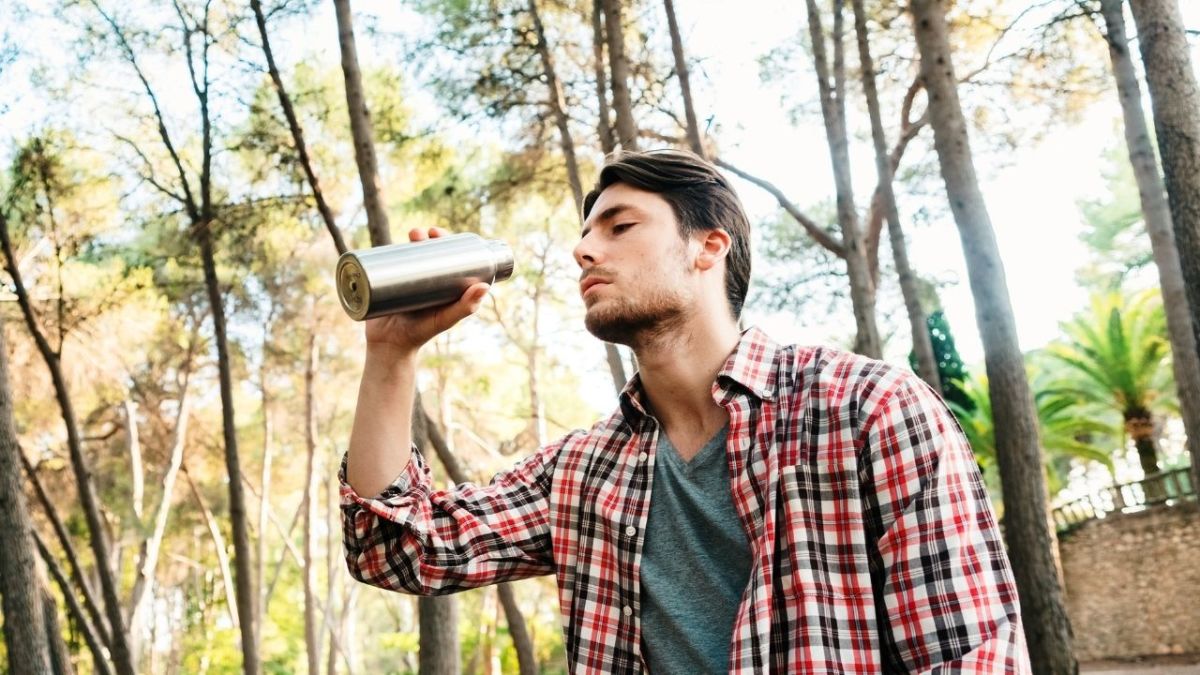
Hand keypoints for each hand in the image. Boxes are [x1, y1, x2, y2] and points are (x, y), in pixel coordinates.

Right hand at [363, 227, 490, 354]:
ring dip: (411, 240)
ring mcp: (406, 282)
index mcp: (442, 286)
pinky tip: (390, 241)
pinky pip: (388, 265)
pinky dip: (389, 252)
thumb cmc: (419, 334)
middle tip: (420, 233)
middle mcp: (425, 282)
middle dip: (425, 238)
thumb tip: (485, 286)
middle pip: (427, 252)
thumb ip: (464, 307)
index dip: (444, 242)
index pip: (446, 258)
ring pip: (409, 255)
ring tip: (412, 235)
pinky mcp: (386, 285)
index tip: (438, 233)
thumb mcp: (444, 319)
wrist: (388, 346)